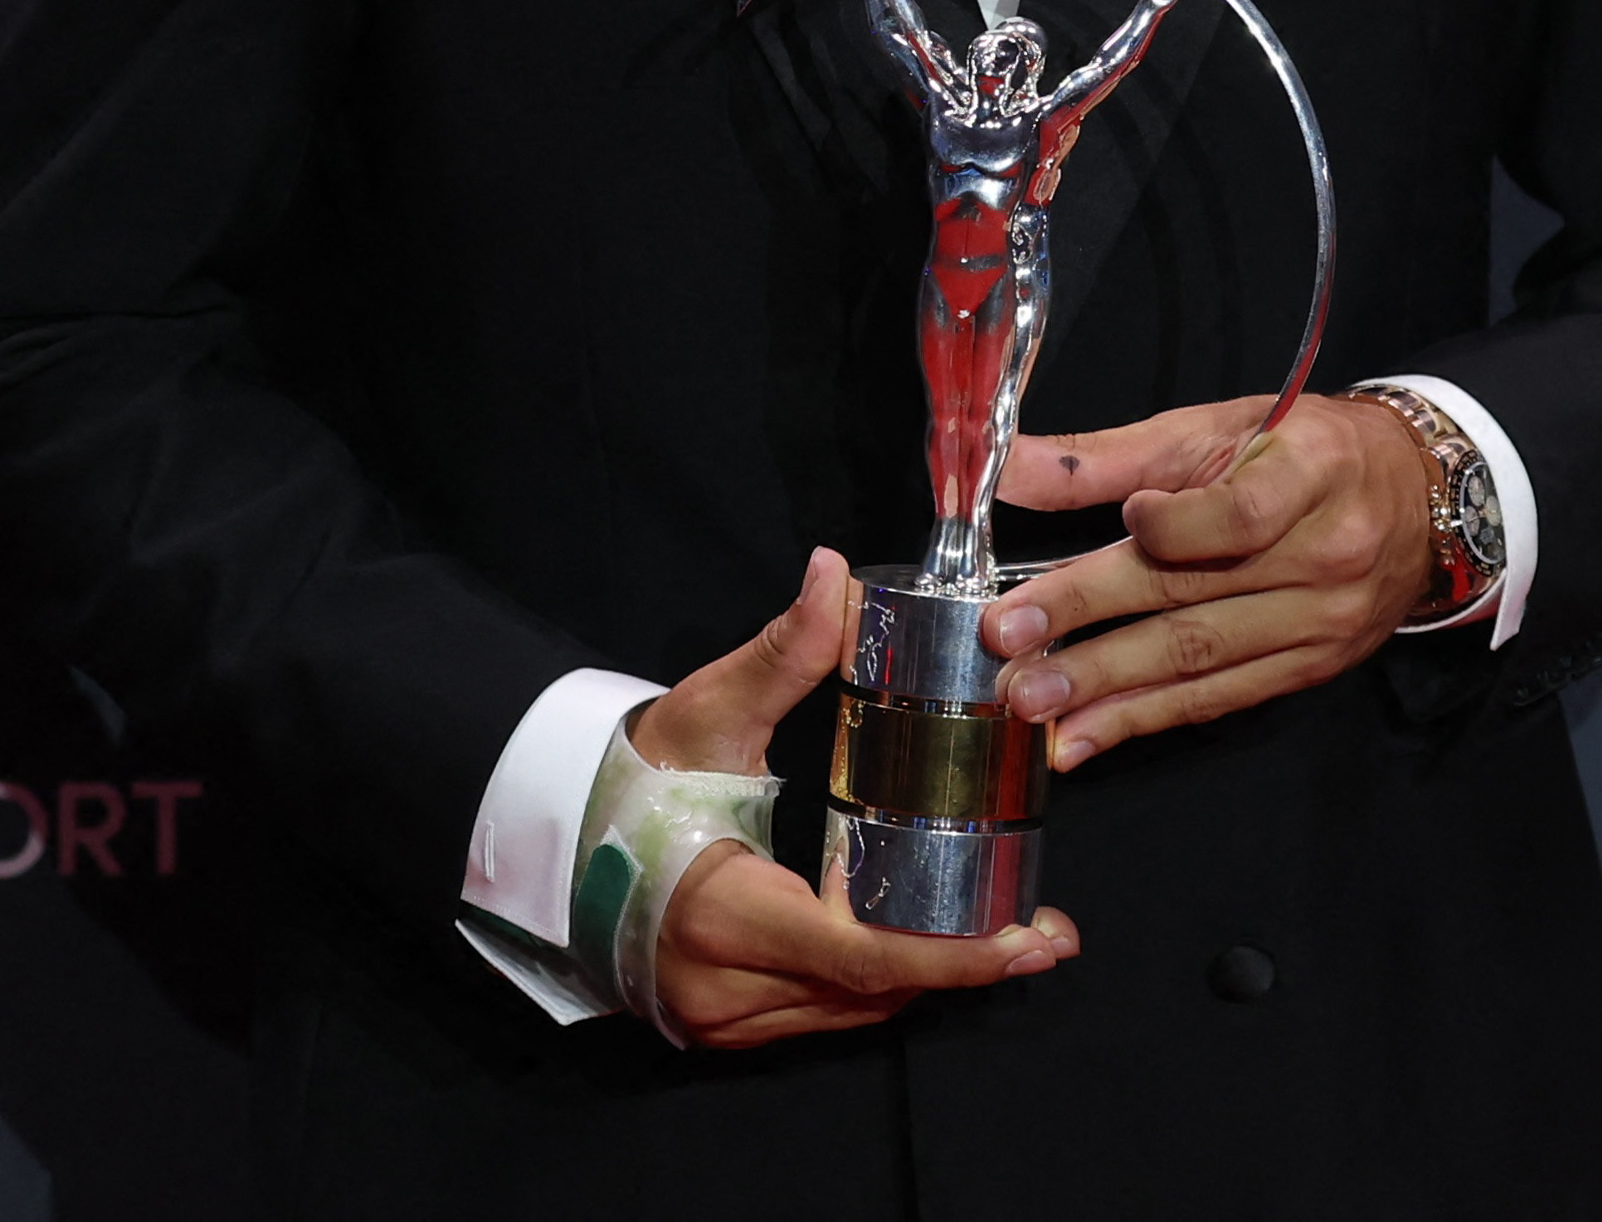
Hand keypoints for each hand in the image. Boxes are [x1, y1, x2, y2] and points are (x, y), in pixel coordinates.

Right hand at [626, 546, 1078, 1048]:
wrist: (557, 842)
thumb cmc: (635, 778)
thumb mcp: (706, 712)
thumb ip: (781, 652)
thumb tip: (833, 575)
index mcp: (720, 911)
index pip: (856, 953)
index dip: (950, 956)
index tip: (1025, 941)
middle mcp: (722, 987)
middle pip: (869, 992)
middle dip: (961, 966)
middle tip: (1044, 934)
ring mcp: (721, 1020)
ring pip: (851, 1012)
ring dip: (927, 980)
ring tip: (1009, 940)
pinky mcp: (724, 1027)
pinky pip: (822, 1014)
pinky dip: (878, 985)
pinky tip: (931, 951)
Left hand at [984, 395, 1438, 770]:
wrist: (1413, 497)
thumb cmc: (1302, 449)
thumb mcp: (1218, 428)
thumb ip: (1109, 457)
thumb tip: (1006, 465)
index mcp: (1310, 473)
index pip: (1242, 513)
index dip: (1180, 525)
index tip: (1127, 521)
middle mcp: (1322, 555)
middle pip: (1197, 595)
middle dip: (1092, 621)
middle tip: (1008, 644)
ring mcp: (1318, 623)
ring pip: (1201, 660)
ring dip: (1108, 689)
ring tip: (1031, 703)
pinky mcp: (1306, 669)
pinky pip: (1218, 699)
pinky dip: (1145, 719)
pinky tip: (1083, 736)